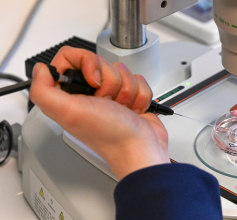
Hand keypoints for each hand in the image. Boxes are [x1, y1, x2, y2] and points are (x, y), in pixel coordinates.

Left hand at [30, 46, 168, 179]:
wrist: (140, 147)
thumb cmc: (110, 135)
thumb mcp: (69, 112)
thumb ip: (44, 91)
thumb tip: (40, 70)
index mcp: (70, 95)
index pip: (71, 57)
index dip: (87, 63)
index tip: (93, 81)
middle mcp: (88, 94)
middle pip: (100, 62)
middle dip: (110, 80)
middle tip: (107, 101)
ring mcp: (111, 95)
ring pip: (121, 70)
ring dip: (127, 90)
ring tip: (122, 109)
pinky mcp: (129, 97)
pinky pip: (138, 80)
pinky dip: (139, 95)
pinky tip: (133, 110)